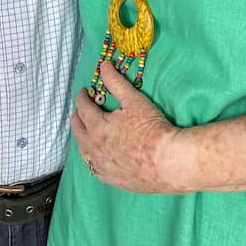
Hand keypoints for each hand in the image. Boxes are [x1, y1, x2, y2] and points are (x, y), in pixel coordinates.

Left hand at [70, 62, 188, 193]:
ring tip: (85, 133)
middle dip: (77, 118)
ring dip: (82, 139)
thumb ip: (116, 82)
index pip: (83, 109)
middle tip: (79, 111)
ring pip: (84, 152)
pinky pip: (95, 169)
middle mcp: (94, 149)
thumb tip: (104, 66)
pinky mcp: (112, 180)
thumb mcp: (134, 100)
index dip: (82, 98)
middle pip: (79, 131)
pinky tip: (96, 158)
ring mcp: (102, 167)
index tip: (84, 92)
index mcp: (97, 128)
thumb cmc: (152, 129)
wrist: (168, 162)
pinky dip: (92, 159)